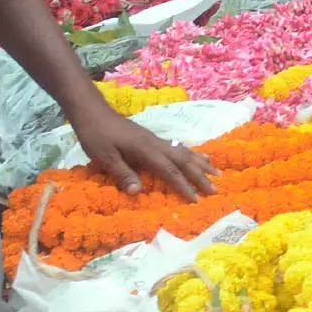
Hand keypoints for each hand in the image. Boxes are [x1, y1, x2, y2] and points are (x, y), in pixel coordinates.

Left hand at [70, 105, 218, 199]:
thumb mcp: (104, 156)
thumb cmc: (96, 134)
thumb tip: (138, 192)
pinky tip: (199, 157)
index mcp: (146, 151)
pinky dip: (193, 154)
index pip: (170, 171)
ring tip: (217, 173)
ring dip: (202, 164)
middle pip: (184, 161)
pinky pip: (179, 147)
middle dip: (201, 176)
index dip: (184, 186)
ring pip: (185, 152)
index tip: (196, 200)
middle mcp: (156, 144)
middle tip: (215, 189)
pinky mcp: (153, 139)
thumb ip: (122, 173)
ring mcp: (156, 140)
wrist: (93, 111)